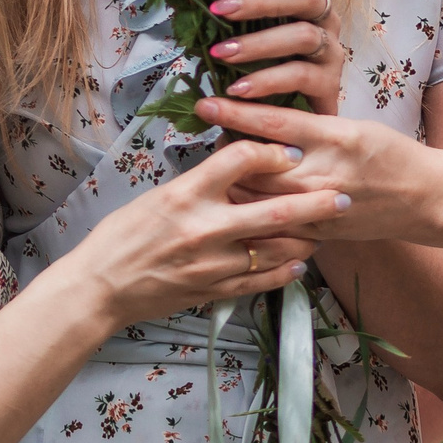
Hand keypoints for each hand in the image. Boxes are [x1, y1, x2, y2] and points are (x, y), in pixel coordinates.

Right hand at [63, 138, 350, 323]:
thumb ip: (201, 185)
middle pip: (274, 209)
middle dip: (315, 202)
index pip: (240, 159)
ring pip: (276, 249)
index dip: (271, 151)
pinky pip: (260, 281)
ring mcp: (212, 263)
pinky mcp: (213, 290)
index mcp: (186, 193)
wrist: (100, 286)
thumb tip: (240, 171)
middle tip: (342, 196)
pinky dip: (285, 272)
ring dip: (306, 239)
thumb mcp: (159, 196)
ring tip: (326, 230)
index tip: (291, 152)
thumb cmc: (123, 235)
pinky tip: (300, 263)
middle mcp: (204, 227)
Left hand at [191, 97, 421, 243]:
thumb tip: (264, 119)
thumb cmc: (389, 154)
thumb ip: (310, 126)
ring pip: (259, 197)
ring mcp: (320, 206)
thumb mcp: (352, 127)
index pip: (272, 122)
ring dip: (234, 184)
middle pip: (256, 164)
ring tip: (220, 172)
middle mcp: (323, 172)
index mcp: (333, 136)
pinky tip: (239, 206)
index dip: (234, 112)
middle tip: (210, 139)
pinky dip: (253, 215)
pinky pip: (275, 225)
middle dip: (226, 152)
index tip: (205, 104)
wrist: (424, 197)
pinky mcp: (319, 231)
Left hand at [205, 0, 345, 116]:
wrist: (291, 123)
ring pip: (303, 36)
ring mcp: (332, 52)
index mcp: (309, 2)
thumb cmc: (264, 68)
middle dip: (261, 0)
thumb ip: (230, 11)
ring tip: (222, 54)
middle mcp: (327, 21)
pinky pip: (300, 76)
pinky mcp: (330, 85)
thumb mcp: (246, 35)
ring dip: (259, 43)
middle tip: (219, 9)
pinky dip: (267, 80)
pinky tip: (239, 89)